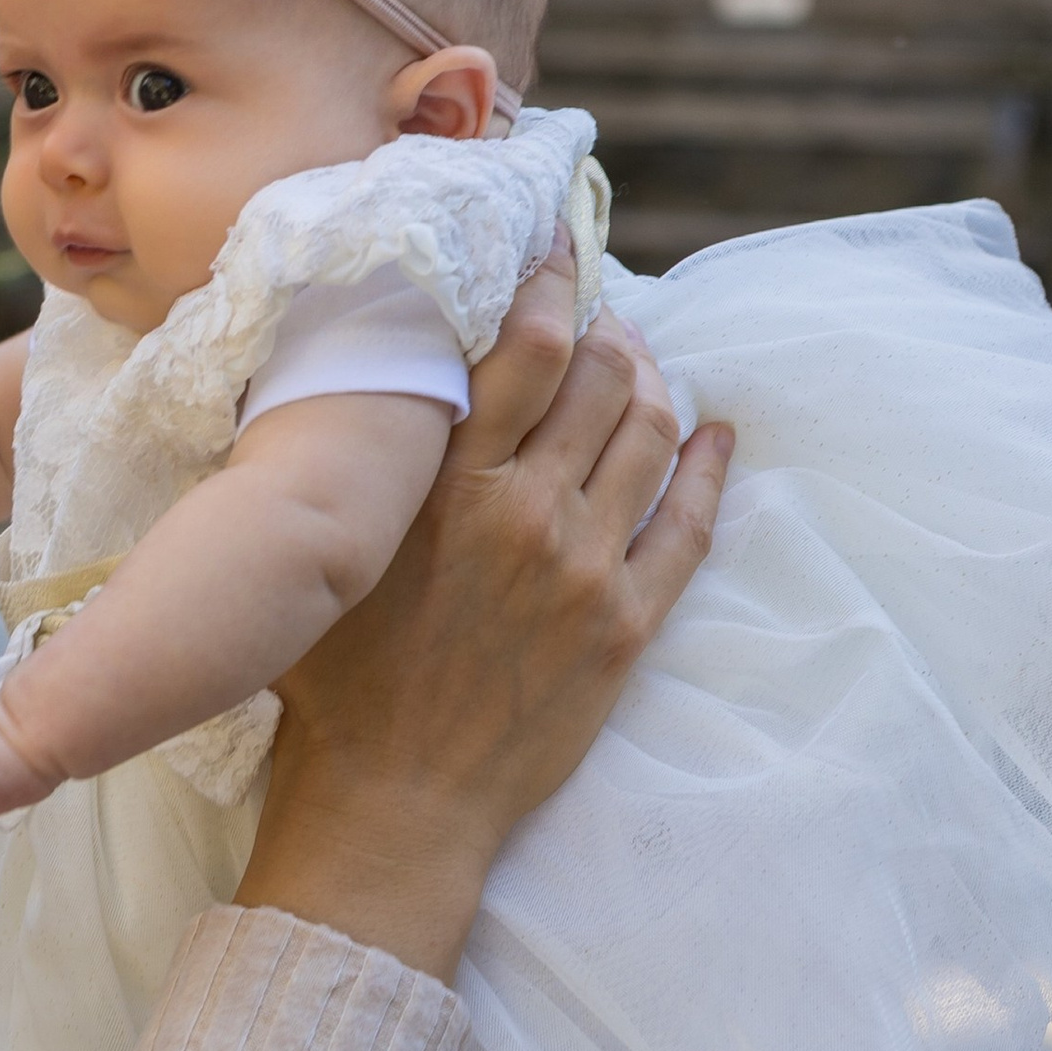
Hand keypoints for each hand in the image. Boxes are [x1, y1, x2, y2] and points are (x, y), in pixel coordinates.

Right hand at [236, 241, 730, 981]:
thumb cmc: (337, 683)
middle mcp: (529, 513)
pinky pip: (694, 527)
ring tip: (638, 363)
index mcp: (451, 488)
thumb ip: (365, 467)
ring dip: (652, 382)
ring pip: (651, 434)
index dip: (549, 282)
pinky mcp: (628, 625)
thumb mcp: (334, 554)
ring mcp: (589, 569)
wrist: (395, 802)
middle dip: (605, 328)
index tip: (552, 247)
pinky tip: (717, 437)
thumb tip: (372, 384)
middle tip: (595, 314)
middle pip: (602, 376)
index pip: (527, 347)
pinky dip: (711, 468)